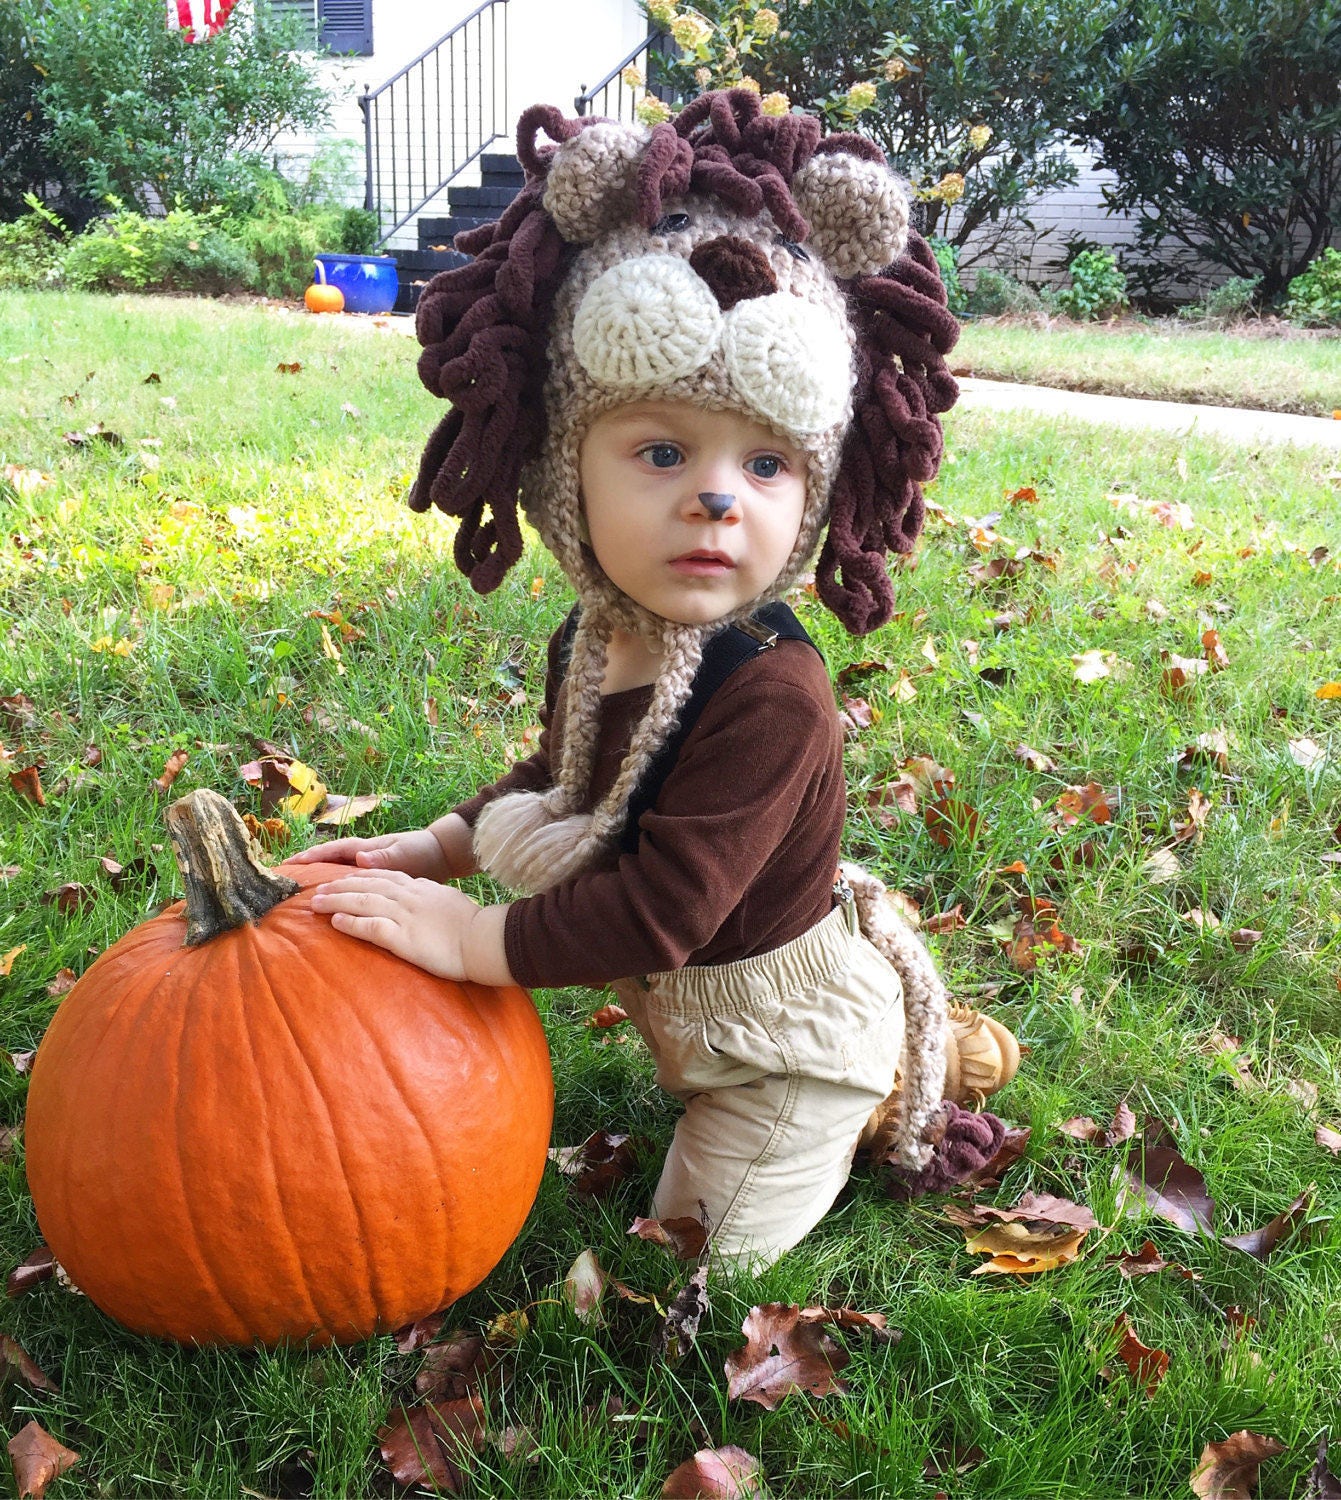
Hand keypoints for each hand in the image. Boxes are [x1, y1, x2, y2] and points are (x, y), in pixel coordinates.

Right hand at [286, 827, 451, 880]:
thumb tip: (360, 857)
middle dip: (310, 868)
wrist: (443, 856)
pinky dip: (341, 891)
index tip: (292, 864)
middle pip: (331, 862)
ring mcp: (370, 868)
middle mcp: (365, 857)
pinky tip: (333, 905)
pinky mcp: (378, 881)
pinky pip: (353, 885)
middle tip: (286, 879)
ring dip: (323, 881)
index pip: (334, 851)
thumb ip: (385, 856)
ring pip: (340, 874)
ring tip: (302, 894)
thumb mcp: (406, 853)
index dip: (312, 856)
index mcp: (368, 849)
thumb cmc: (424, 852)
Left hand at [309, 869, 509, 982]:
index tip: (343, 878)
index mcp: (421, 888)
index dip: (360, 876)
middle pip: (367, 885)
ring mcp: (405, 915)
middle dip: (340, 885)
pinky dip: (351, 923)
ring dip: (337, 901)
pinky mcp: (404, 938)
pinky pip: (371, 927)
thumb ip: (431, 899)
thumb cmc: (474, 926)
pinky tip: (336, 923)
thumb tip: (422, 902)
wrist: (484, 939)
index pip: (384, 876)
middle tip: (318, 888)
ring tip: (316, 904)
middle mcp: (409, 896)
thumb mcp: (449, 903)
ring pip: (363, 902)